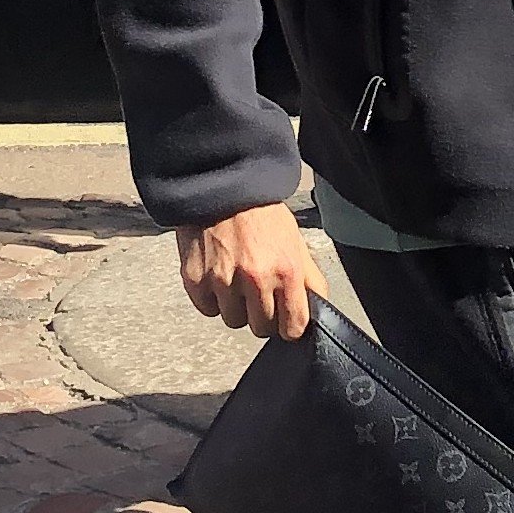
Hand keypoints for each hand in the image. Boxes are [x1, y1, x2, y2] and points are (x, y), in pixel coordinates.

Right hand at [176, 204, 328, 339]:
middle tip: (257, 289)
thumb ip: (309, 278)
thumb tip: (317, 307)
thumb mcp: (295, 241)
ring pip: (233, 321)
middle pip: (261, 328)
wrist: (222, 184)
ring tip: (235, 277)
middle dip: (261, 313)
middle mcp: (255, 280)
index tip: (284, 316)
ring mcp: (223, 281)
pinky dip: (212, 298)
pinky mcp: (196, 280)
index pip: (292, 327)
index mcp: (286, 271)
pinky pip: (207, 309)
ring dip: (235, 306)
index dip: (289, 324)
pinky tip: (217, 274)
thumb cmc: (261, 212)